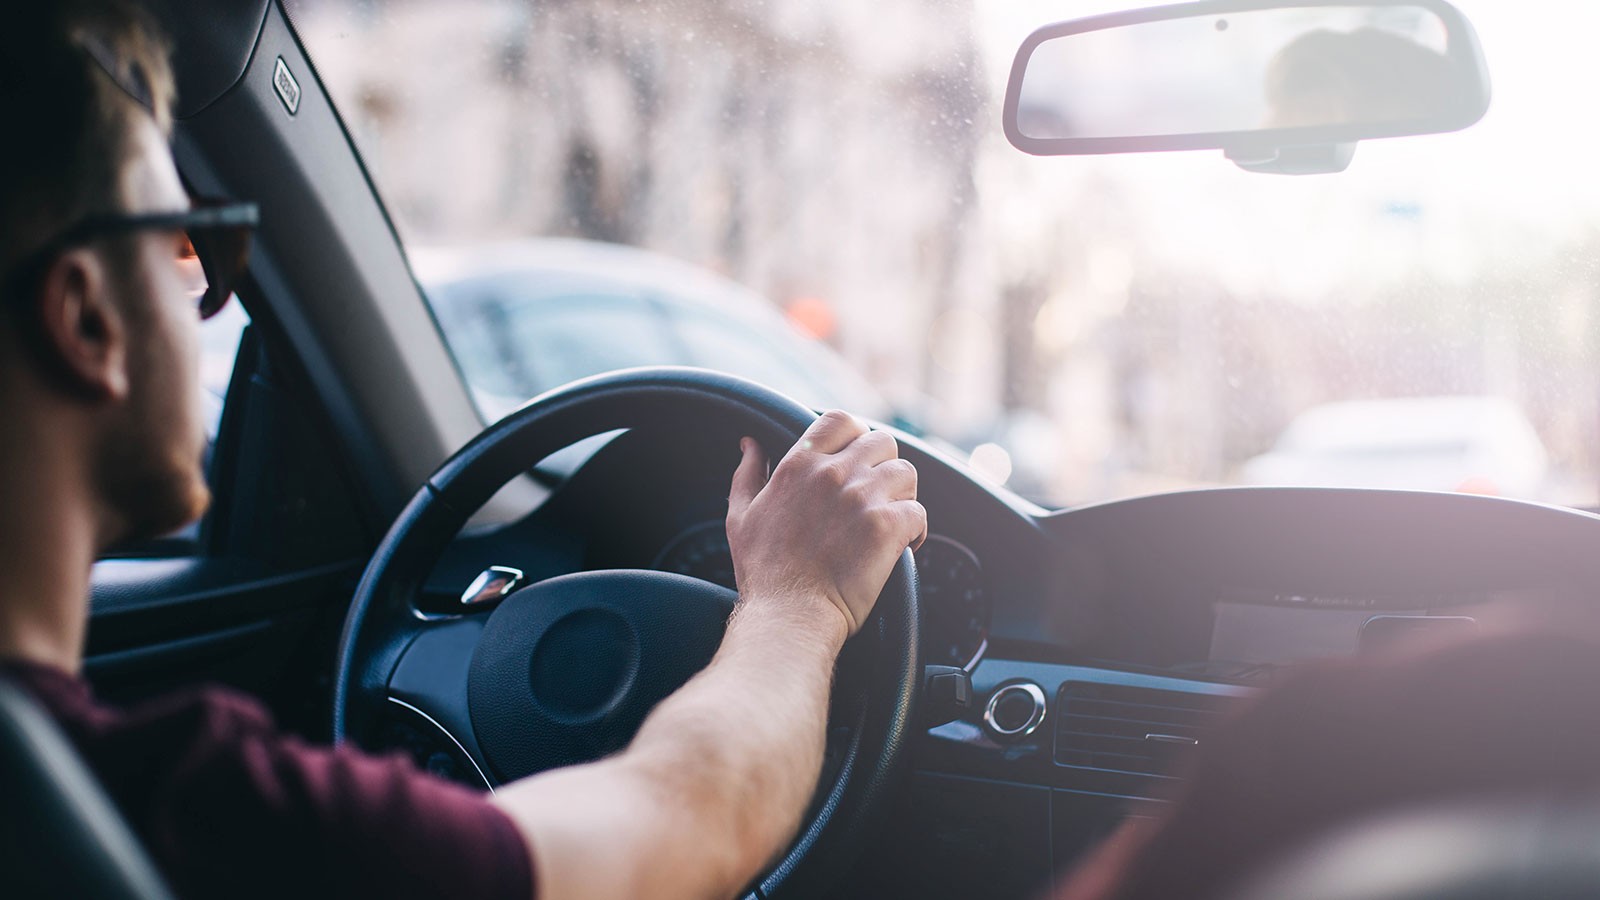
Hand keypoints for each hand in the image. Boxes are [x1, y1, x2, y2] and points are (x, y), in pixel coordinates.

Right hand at [725, 410, 927, 638]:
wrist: (789, 614)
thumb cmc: (764, 572)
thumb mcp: (741, 515)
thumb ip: (747, 473)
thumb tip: (750, 444)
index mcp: (799, 465)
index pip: (841, 420)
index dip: (856, 434)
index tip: (857, 456)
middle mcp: (833, 474)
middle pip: (882, 442)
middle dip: (883, 465)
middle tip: (876, 494)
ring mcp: (862, 499)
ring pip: (906, 472)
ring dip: (903, 494)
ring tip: (890, 518)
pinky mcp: (886, 528)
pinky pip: (918, 511)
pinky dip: (915, 529)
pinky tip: (903, 545)